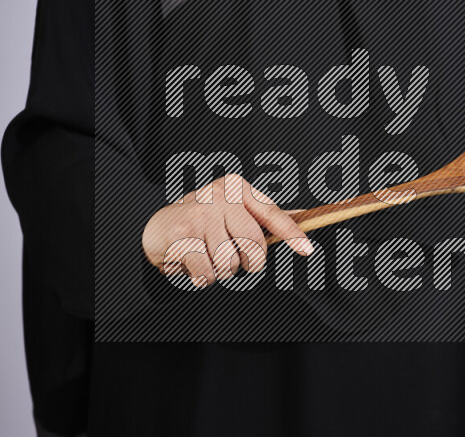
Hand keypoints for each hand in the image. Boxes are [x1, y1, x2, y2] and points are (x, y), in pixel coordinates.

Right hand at [142, 174, 312, 287]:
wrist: (158, 228)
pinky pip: (207, 271)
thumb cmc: (203, 221)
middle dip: (247, 262)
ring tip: (206, 256)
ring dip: (220, 270)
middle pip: (253, 243)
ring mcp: (200, 212)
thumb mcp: (233, 210)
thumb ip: (264, 215)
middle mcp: (220, 195)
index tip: (306, 249)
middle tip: (233, 259)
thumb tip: (301, 216)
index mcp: (237, 188)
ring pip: (229, 261)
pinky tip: (192, 262)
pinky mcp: (183, 233)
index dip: (291, 234)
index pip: (271, 213)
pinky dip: (202, 277)